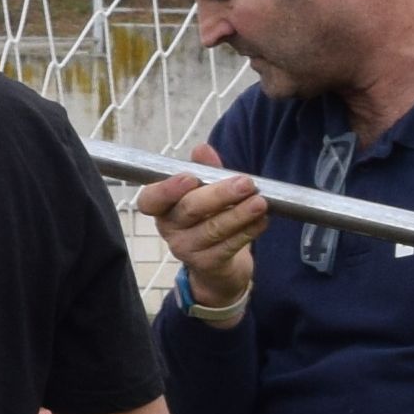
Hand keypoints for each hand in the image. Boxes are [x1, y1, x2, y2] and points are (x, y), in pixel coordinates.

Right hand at [133, 156, 268, 318]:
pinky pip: (229, 246)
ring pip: (213, 229)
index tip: (190, 177)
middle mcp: (169, 228)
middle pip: (189, 209)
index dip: (167, 189)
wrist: (217, 264)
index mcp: (162, 207)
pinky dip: (248, 231)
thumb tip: (202, 149)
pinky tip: (262, 220)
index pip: (151, 199)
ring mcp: (186, 249)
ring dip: (240, 214)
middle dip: (219, 194)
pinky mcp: (207, 264)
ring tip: (261, 202)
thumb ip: (204, 170)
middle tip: (246, 183)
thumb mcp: (205, 191)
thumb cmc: (207, 218)